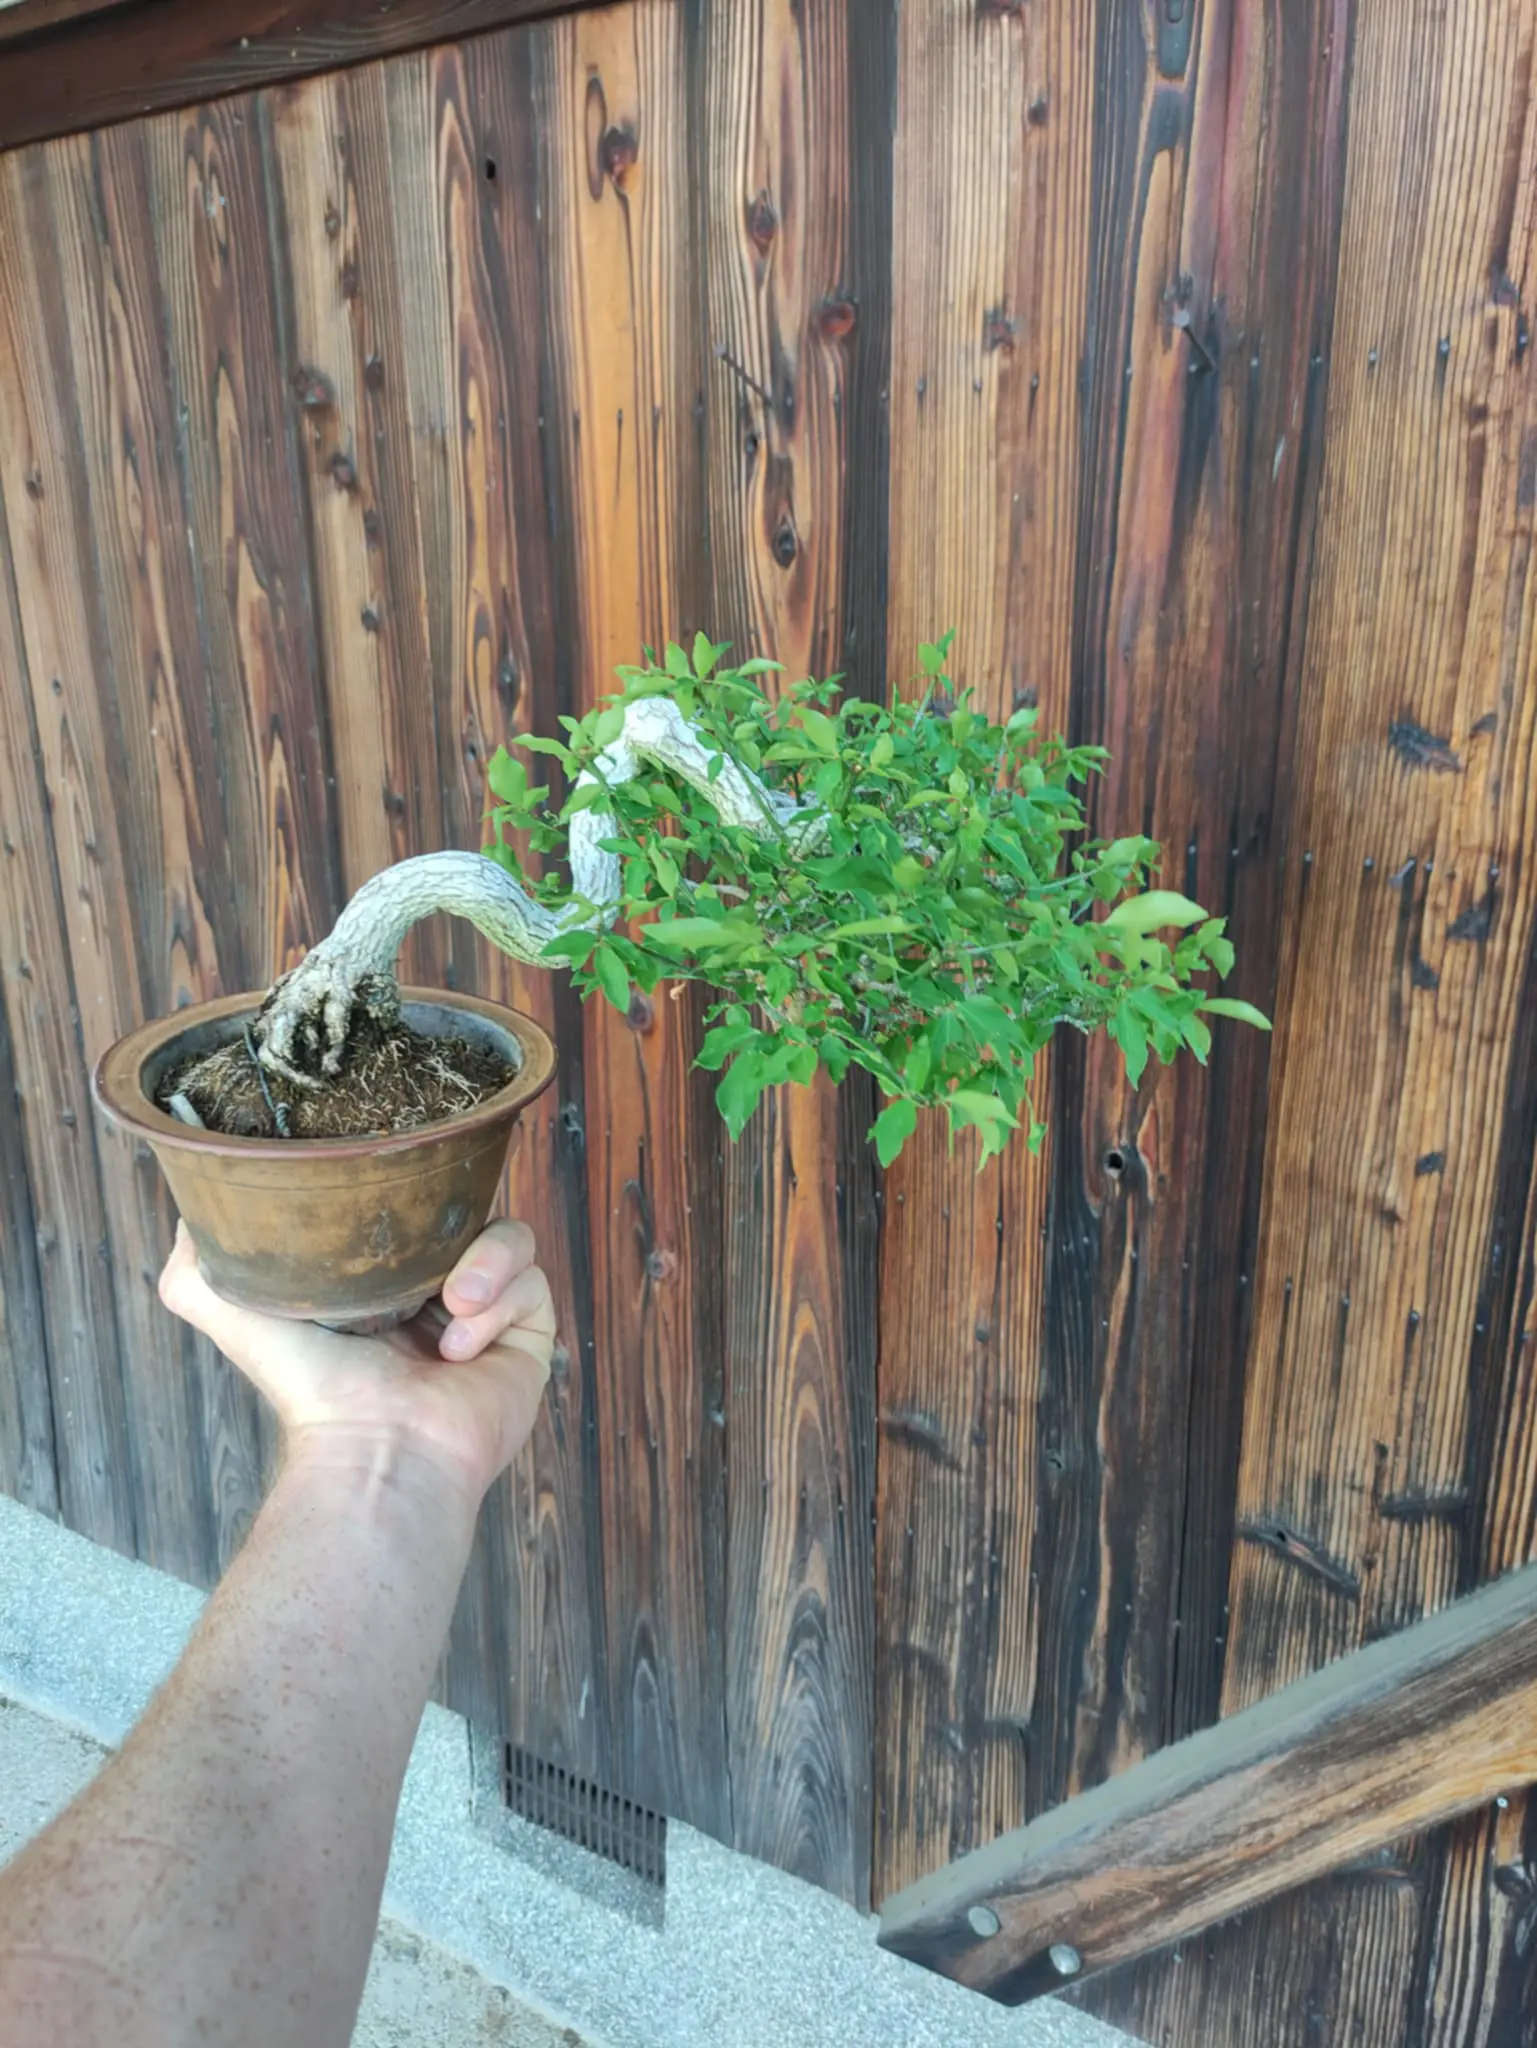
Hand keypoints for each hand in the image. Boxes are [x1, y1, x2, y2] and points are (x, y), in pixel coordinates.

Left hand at [158, 1219, 554, 1509]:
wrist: (378, 1447)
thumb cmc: (311, 1388)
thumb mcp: (233, 1313)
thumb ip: (198, 1266)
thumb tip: (190, 1209)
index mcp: (382, 1284)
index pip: (414, 1208)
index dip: (409, 1191)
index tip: (392, 1190)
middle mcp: (436, 1295)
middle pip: (468, 1212)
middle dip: (452, 1222)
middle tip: (422, 1249)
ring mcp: (489, 1315)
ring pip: (510, 1238)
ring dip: (484, 1263)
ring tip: (453, 1302)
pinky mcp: (529, 1337)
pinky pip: (533, 1284)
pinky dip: (499, 1307)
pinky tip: (459, 1348)